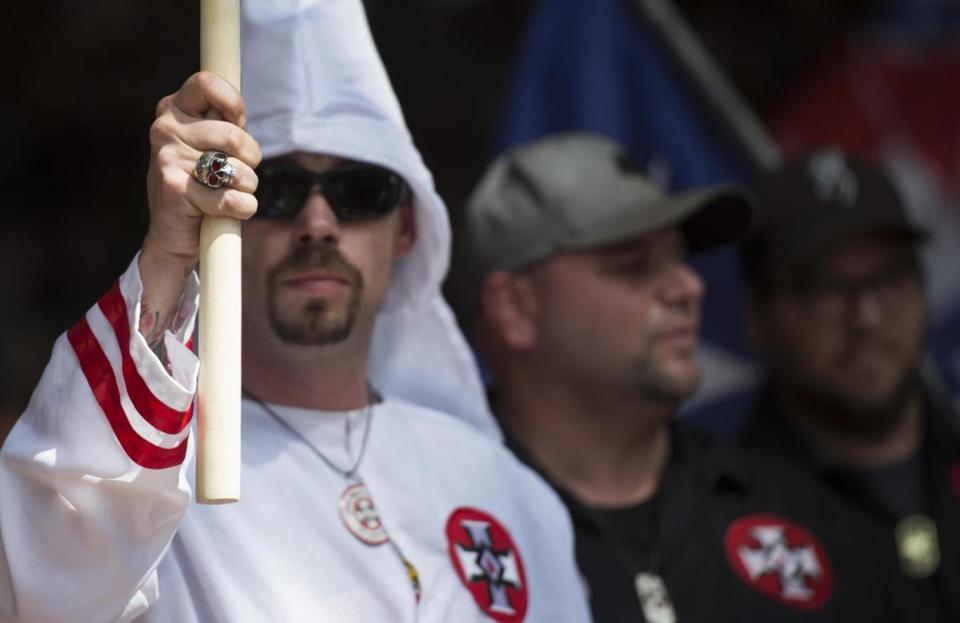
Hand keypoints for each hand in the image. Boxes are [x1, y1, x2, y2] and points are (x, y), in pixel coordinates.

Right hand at [144, 71, 261, 263]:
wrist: (173, 232)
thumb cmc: (200, 184)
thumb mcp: (208, 145)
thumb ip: (223, 123)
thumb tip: (239, 114)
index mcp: (173, 109)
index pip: (206, 83)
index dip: (233, 103)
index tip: (239, 122)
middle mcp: (165, 129)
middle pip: (233, 135)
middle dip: (251, 158)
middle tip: (242, 171)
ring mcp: (167, 158)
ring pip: (236, 169)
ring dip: (248, 185)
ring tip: (233, 191)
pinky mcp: (174, 189)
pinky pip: (230, 198)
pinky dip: (244, 207)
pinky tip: (234, 210)